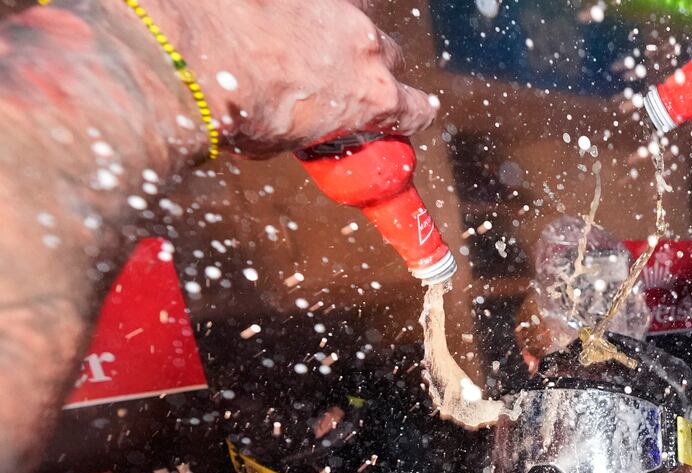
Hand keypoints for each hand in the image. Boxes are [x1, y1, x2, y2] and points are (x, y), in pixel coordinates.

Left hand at [143, 0, 436, 156]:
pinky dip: (295, 10)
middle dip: (364, 69)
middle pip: (387, 56)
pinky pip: (312, 0)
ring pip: (350, 17)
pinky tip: (263, 18)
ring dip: (331, 31)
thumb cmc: (226, 110)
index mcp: (370, 96)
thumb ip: (297, 131)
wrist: (178, 51)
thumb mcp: (271, 142)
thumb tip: (285, 127)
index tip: (397, 120)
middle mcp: (364, 46)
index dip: (407, 117)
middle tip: (330, 79)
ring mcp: (333, 5)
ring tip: (290, 40)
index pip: (416, 110)